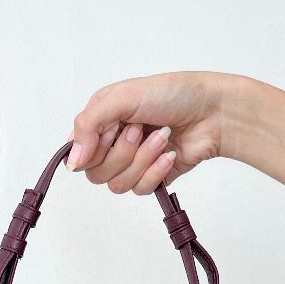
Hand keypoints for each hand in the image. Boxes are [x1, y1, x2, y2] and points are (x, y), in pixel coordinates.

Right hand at [67, 72, 228, 194]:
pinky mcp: (151, 178)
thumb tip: (72, 162)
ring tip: (161, 138)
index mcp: (100, 122)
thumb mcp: (122, 97)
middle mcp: (112, 144)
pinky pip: (140, 190)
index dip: (93, 149)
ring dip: (142, 161)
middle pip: (96, 174)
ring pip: (118, 185)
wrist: (212, 112)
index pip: (78, 154)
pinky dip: (156, 172)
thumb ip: (88, 125)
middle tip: (140, 129)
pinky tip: (170, 154)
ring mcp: (132, 163)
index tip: (112, 130)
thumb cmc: (171, 94)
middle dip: (122, 153)